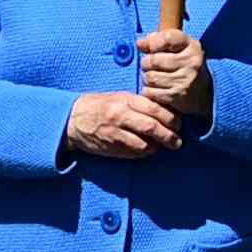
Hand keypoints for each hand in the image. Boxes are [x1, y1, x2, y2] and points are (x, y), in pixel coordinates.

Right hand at [65, 86, 179, 158]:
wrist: (73, 120)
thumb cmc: (100, 106)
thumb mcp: (120, 97)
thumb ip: (141, 103)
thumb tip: (166, 112)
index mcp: (125, 101)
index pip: (155, 109)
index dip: (171, 118)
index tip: (178, 124)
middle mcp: (121, 116)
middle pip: (153, 128)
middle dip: (169, 136)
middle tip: (177, 142)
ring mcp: (115, 133)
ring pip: (145, 144)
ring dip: (157, 147)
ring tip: (162, 146)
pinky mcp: (111, 148)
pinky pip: (134, 153)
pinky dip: (144, 153)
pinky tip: (147, 149)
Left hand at [135, 28, 210, 123]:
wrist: (202, 91)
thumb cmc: (183, 64)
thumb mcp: (177, 47)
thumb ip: (157, 40)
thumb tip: (140, 43)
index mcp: (192, 46)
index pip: (167, 38)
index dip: (153, 43)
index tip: (152, 48)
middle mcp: (191, 63)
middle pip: (153, 60)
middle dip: (147, 63)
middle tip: (152, 66)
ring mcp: (185, 80)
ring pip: (150, 77)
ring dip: (147, 78)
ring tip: (155, 77)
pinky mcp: (177, 96)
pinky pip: (150, 92)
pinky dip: (149, 91)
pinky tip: (157, 89)